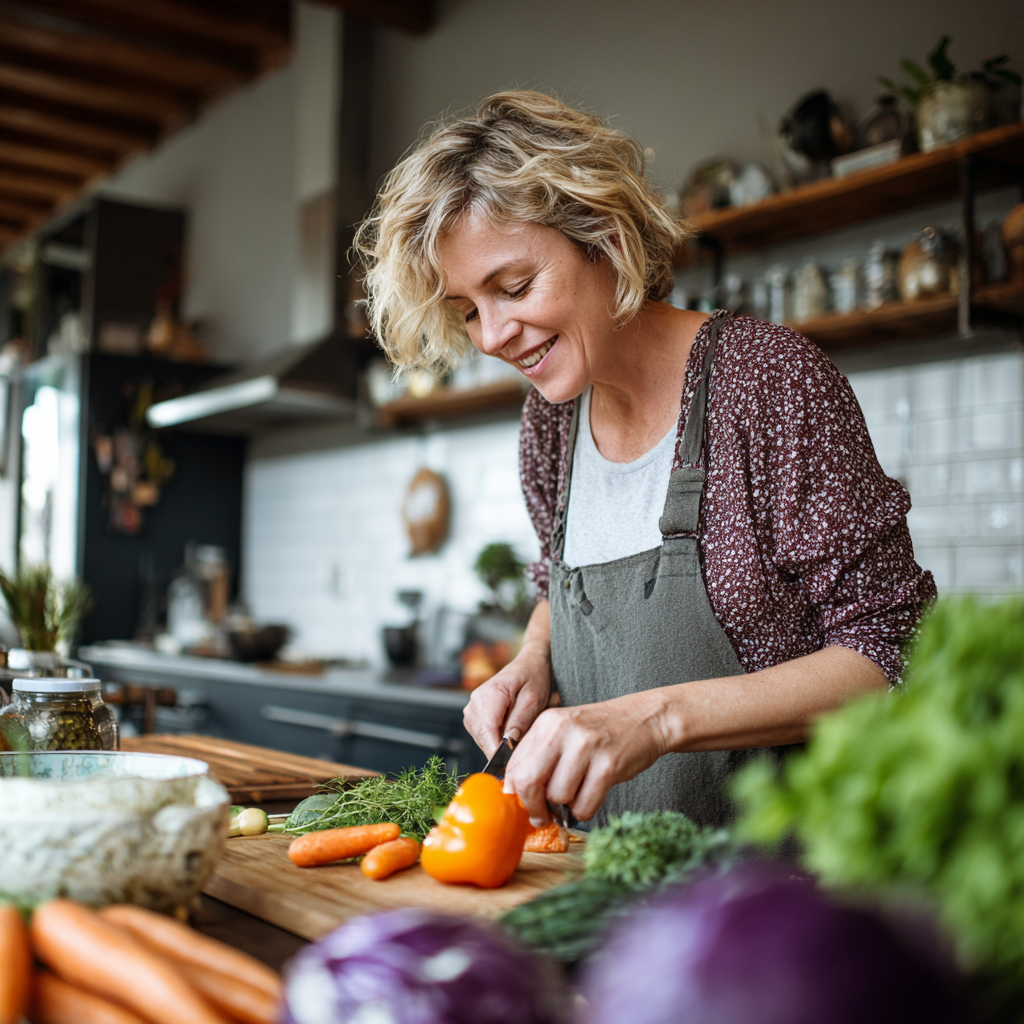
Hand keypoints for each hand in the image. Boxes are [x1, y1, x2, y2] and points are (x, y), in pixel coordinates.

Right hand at [463, 645, 551, 758]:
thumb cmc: (534, 678)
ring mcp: (472, 708)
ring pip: (481, 739)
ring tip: (519, 735)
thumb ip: (520, 721)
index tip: (511, 766)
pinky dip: (496, 739)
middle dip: (501, 750)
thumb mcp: (534, 699)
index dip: (497, 751)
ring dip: (498, 744)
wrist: (529, 664)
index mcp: (491, 693)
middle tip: (523, 753)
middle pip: (483, 738)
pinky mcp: (474, 715)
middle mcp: (476, 701)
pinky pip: (482, 736)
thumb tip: (508, 744)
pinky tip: (511, 731)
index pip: (487, 730)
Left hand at [503, 690, 669, 823]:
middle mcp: (562, 730)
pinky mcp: (608, 764)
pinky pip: (584, 805)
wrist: (644, 719)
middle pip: (528, 781)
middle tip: (541, 817)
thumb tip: (513, 791)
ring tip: (575, 798)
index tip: (526, 803)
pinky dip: (584, 811)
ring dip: (565, 808)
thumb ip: (539, 755)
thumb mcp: (564, 731)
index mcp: (546, 722)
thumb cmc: (600, 732)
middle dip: (532, 807)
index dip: (516, 792)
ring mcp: (586, 746)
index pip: (514, 766)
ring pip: (557, 796)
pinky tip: (590, 799)